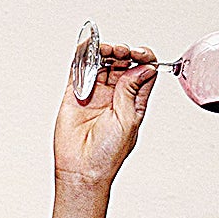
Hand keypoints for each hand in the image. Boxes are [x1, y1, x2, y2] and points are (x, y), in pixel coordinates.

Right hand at [54, 35, 158, 191]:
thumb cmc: (107, 155)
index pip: (142, 72)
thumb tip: (143, 67)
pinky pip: (79, 69)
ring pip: (102, 62)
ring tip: (106, 50)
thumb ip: (132, 92)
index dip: (143, 59)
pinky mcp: (75, 93)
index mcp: (133, 102)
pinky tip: (88, 47)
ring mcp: (95, 93)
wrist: (81, 169)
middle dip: (123, 52)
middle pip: (122, 63)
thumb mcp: (128, 120)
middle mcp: (114, 95)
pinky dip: (83, 55)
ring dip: (106, 51)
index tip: (140, 55)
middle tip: (121, 52)